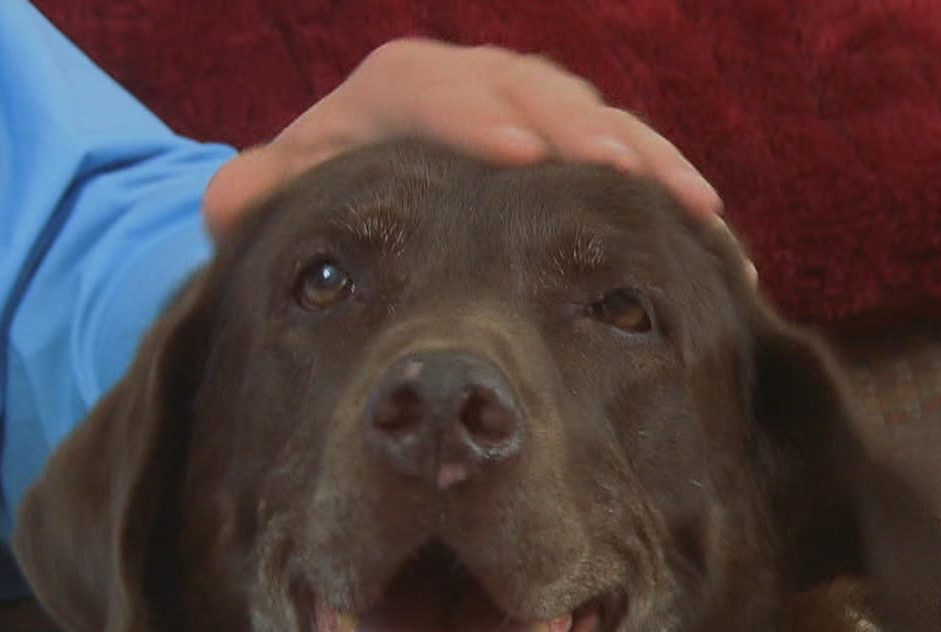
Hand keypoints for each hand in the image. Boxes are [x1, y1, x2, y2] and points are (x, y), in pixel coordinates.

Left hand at [202, 38, 726, 236]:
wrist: (367, 199)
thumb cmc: (325, 200)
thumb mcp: (282, 199)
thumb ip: (252, 198)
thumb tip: (226, 199)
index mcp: (400, 85)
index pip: (437, 86)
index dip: (478, 116)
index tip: (517, 156)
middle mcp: (478, 85)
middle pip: (538, 94)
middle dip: (585, 134)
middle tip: (624, 176)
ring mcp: (537, 112)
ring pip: (599, 121)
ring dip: (650, 162)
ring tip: (695, 209)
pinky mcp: (577, 150)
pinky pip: (633, 161)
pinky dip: (673, 192)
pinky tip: (714, 237)